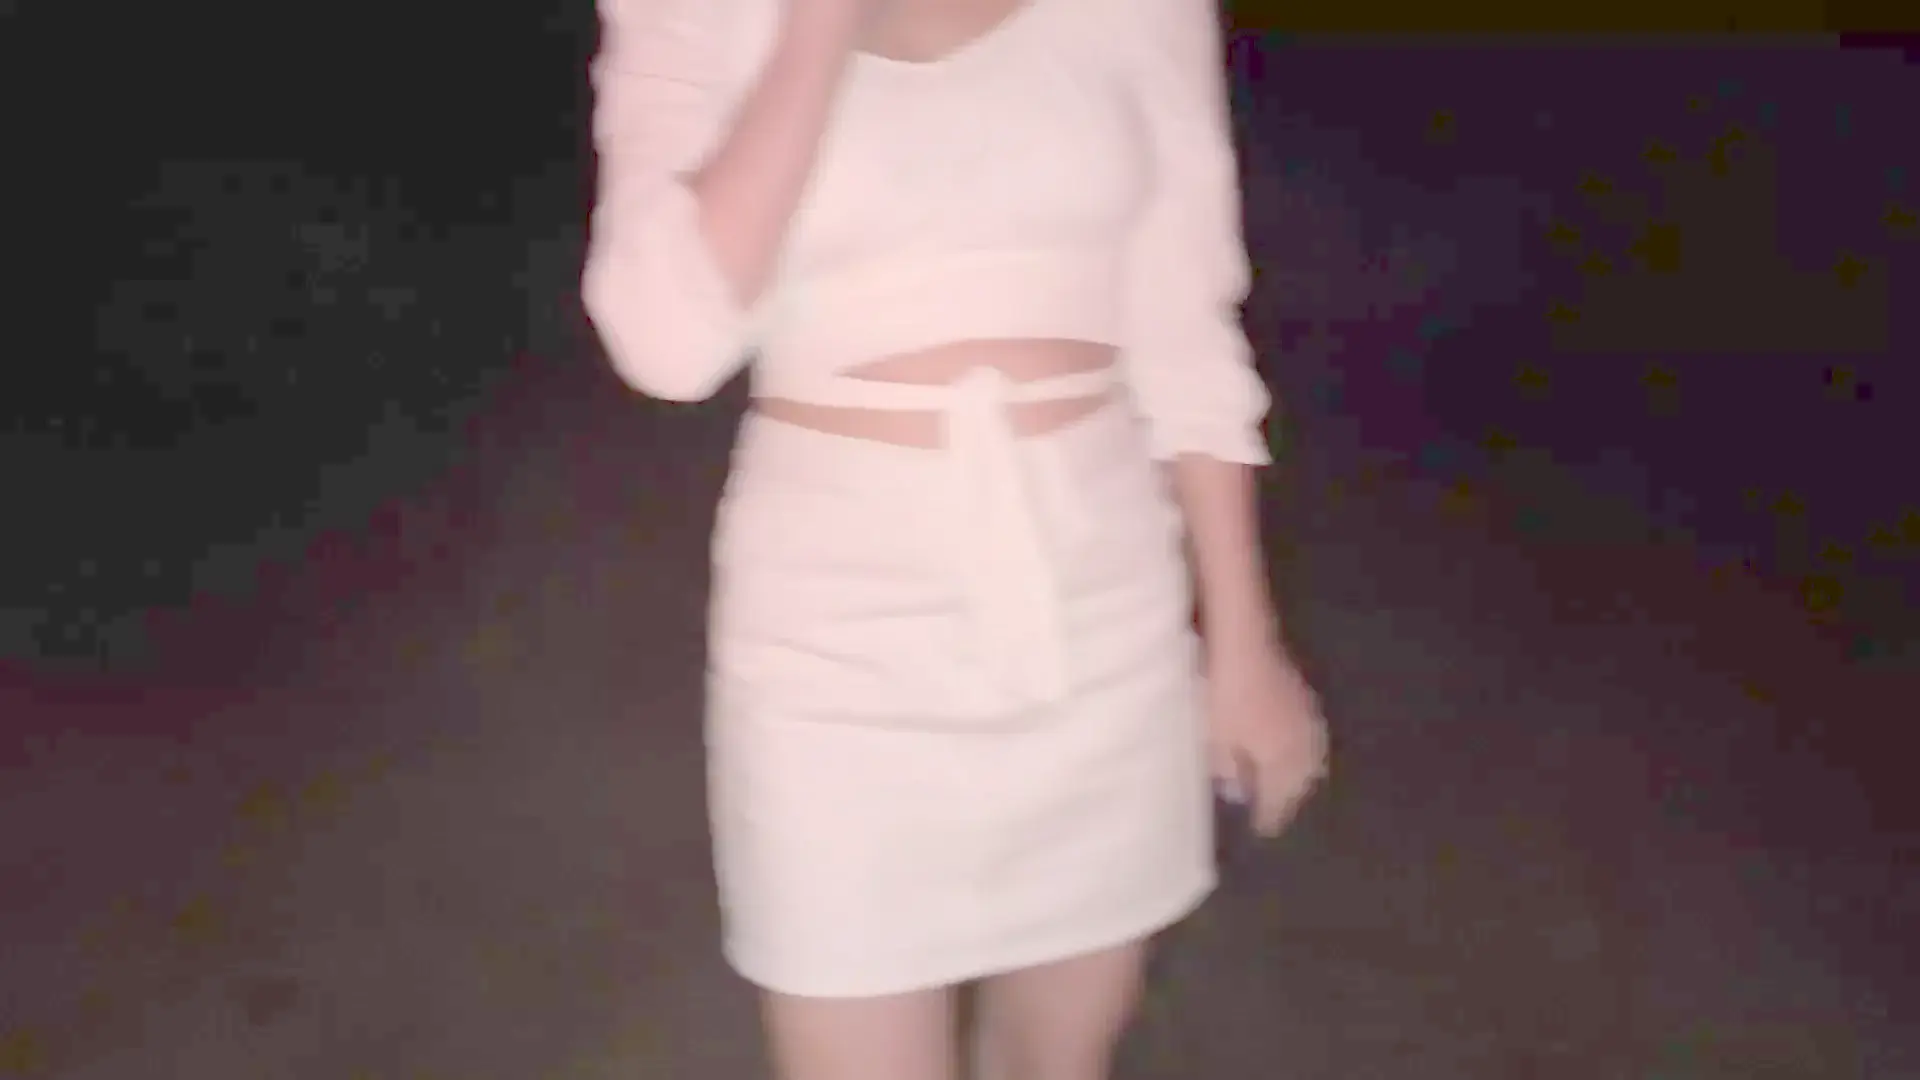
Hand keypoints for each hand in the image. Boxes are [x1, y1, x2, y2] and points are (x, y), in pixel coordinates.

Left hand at [1205, 640, 1328, 837]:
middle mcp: (1301, 743)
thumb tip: (1235, 790)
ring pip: (1310, 758)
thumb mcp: (1216, 737)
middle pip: (1300, 781)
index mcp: (1280, 758)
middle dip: (1288, 797)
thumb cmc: (1225, 693)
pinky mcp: (1302, 696)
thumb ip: (1227, 768)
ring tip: (1286, 783)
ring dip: (1299, 774)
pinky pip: (1308, 736)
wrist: (1243, 641)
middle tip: (1276, 808)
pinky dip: (1300, 749)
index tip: (1263, 829)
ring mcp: (1306, 718)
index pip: (1279, 798)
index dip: (1269, 815)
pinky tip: (1288, 747)